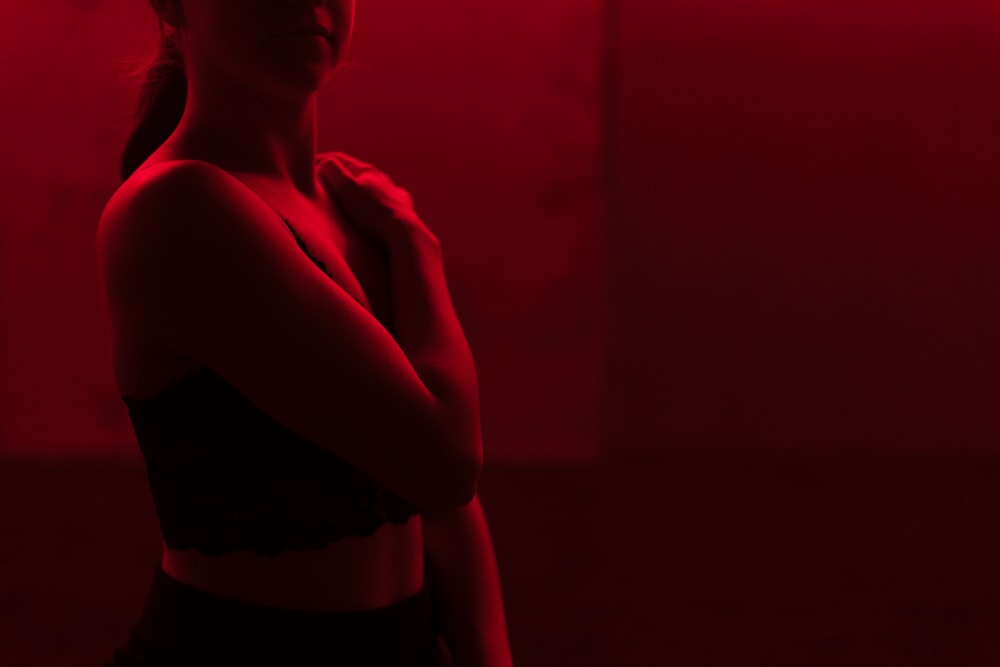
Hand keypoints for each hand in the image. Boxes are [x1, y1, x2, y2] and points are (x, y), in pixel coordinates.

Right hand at [321, 152, 439, 248]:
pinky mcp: (404, 211)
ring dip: (361, 191)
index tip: (309, 167)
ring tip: (351, 200)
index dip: (322, 161)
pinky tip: (378, 211)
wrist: (404, 233)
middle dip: (342, 177)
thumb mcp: (346, 188)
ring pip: (374, 188)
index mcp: (367, 171)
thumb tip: (325, 164)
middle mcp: (383, 180)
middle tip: (326, 184)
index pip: (340, 160)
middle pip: (358, 173)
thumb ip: (333, 171)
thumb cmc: (372, 212)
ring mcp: (394, 195)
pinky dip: (378, 205)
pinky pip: (388, 204)